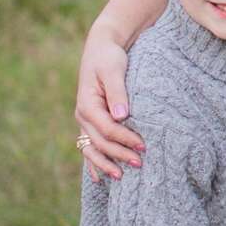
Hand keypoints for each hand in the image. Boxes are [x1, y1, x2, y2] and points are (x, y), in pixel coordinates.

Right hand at [76, 29, 144, 180]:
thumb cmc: (109, 56)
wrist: (102, 47)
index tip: (142, 145)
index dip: (124, 138)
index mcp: (87, 104)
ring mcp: (85, 121)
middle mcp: (83, 115)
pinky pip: (90, 146)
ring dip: (106, 163)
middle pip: (100, 142)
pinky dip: (94, 162)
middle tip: (140, 163)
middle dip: (119, 154)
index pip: (106, 129)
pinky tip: (99, 178)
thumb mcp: (113, 70)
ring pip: (92, 149)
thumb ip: (117, 92)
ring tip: (121, 176)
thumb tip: (121, 115)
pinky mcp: (91, 121)